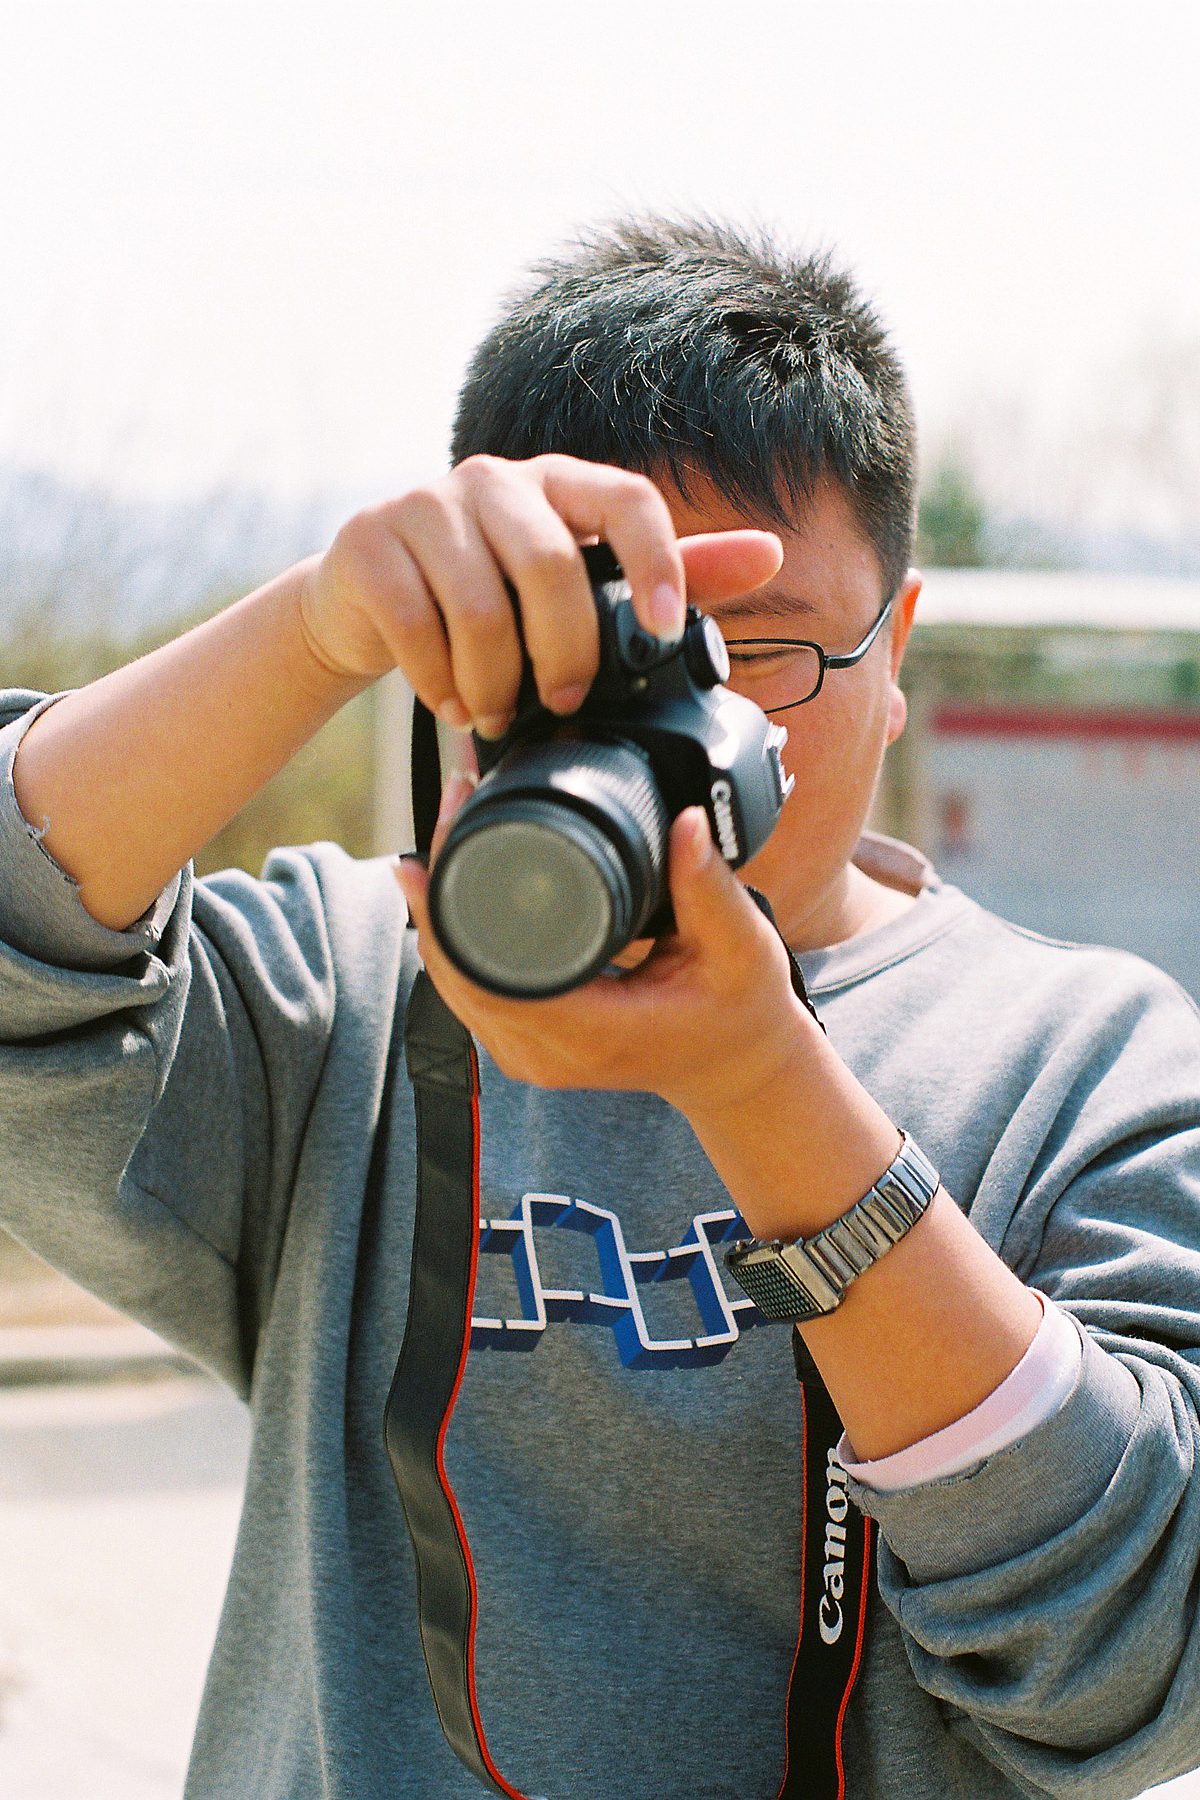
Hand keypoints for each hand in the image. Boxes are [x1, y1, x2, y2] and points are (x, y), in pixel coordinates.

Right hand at [295, 454, 780, 737]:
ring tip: (499, 718)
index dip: (657, 563)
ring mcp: (425, 504)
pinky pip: (416, 626)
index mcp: (561, 484)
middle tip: (564, 704)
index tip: (665, 632)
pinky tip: (453, 706)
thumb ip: (671, 571)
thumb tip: (770, 553)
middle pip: (552, 568)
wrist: (365, 599)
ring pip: (482, 607)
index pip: (627, 500)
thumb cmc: (491, 593)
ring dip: (498, 683)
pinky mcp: (367, 542)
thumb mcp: (581, 583)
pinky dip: (440, 683)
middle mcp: (495, 480)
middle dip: (566, 655)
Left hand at [395, 785, 817, 1123]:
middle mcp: (548, 1054)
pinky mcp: (526, 1047)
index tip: (431, 851)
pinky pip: (469, 993)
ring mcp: (531, 1057)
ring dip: (438, 911)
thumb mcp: (740, 946)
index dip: (445, 917)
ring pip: (453, 984)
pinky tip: (453, 884)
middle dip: (436, 892)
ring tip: (448, 827)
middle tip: (451, 805)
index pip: (487, 980)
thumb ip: (709, 886)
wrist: (735, 1068)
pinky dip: (455, 939)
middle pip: (456, 974)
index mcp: (594, 1033)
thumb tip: (686, 822)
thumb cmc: (739, 1010)